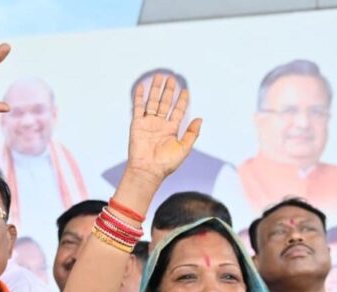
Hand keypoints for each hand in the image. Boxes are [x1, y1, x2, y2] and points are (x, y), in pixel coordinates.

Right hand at [125, 73, 201, 189]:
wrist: (148, 170)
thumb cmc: (166, 164)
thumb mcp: (184, 148)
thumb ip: (192, 133)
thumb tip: (199, 119)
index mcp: (171, 130)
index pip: (178, 111)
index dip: (182, 101)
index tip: (185, 91)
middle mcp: (159, 125)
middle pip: (165, 103)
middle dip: (168, 91)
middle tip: (171, 79)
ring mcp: (148, 124)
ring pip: (152, 102)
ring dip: (156, 90)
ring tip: (159, 77)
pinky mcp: (137, 125)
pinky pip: (138, 108)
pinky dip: (139, 98)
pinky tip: (141, 87)